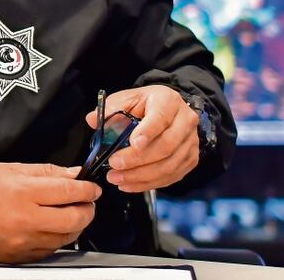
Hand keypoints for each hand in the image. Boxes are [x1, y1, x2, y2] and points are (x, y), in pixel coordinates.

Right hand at [0, 162, 100, 262]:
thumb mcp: (13, 169)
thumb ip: (46, 172)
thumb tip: (73, 175)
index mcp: (23, 192)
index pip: (68, 191)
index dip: (86, 189)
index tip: (91, 187)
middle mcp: (26, 219)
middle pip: (73, 219)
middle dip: (87, 210)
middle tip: (87, 202)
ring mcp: (25, 241)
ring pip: (66, 237)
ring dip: (75, 225)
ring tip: (71, 214)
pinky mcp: (22, 256)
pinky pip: (51, 249)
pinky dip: (57, 238)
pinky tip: (53, 227)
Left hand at [85, 85, 199, 192]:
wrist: (168, 111)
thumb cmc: (145, 104)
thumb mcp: (127, 98)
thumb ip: (110, 108)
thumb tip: (92, 120)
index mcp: (168, 101)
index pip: (160, 118)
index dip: (148, 132)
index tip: (133, 143)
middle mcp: (185, 122)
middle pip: (166, 146)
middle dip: (138, 159)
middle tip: (114, 165)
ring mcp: (191, 143)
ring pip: (169, 165)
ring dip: (141, 176)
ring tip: (117, 179)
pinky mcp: (190, 160)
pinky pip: (171, 176)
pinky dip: (149, 183)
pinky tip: (130, 185)